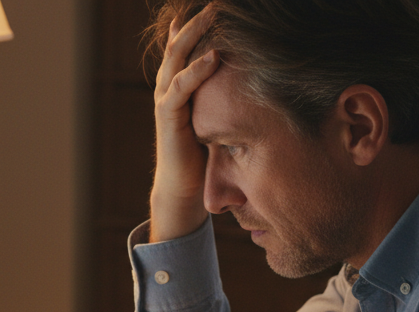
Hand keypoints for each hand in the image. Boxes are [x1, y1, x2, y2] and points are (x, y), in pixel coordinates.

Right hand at [149, 6, 219, 242]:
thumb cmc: (202, 152)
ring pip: (176, 57)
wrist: (182, 186)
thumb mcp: (214, 114)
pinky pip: (180, 86)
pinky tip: (214, 55)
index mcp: (178, 83)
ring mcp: (165, 99)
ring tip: (214, 13)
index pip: (184, 44)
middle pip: (179, 41)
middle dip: (197, 19)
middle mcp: (168, 86)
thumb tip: (252, 80)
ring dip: (195, 33)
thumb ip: (221, 95)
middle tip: (217, 1)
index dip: (196, 23)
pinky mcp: (168, 116)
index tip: (217, 5)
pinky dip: (196, 69)